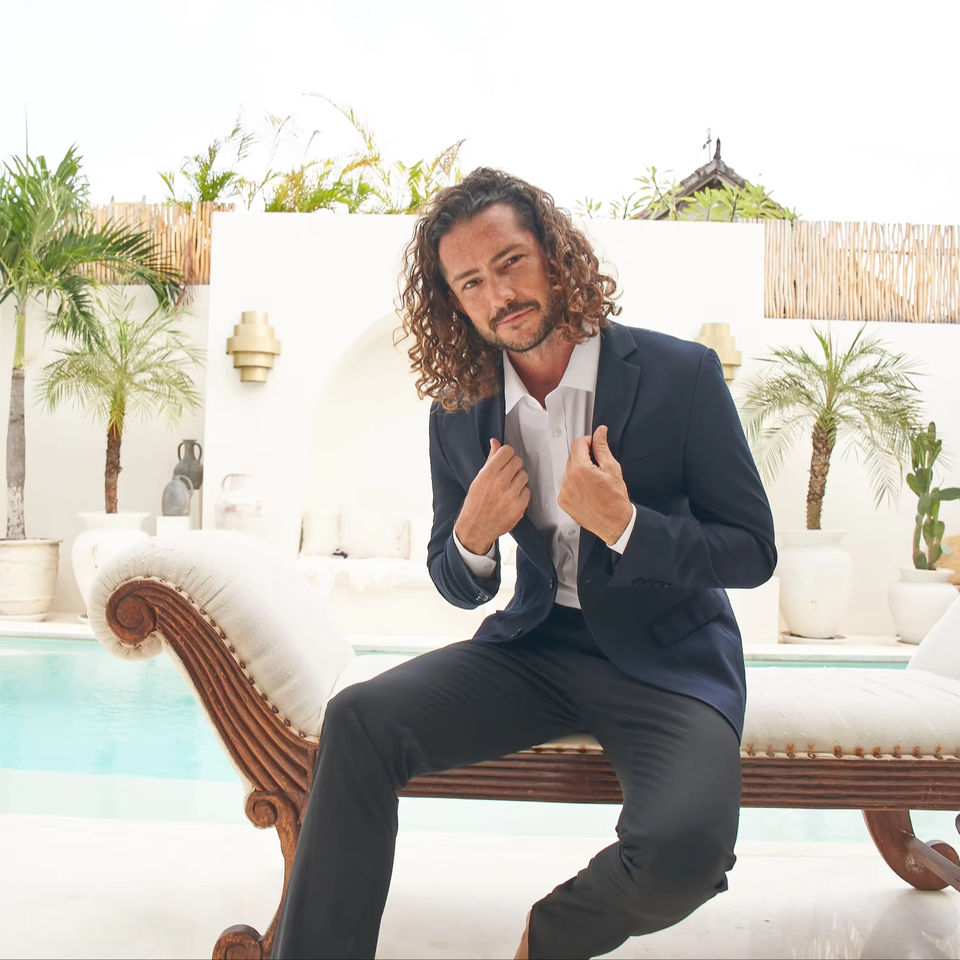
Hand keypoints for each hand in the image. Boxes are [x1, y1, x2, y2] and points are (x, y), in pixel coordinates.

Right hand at [455, 438, 529, 554]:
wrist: (476, 528)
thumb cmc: (475, 503)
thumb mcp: (479, 479)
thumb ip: (490, 460)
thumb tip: (495, 442)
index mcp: (488, 473)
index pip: (507, 451)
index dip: (506, 455)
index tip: (505, 460)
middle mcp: (500, 482)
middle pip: (518, 461)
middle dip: (513, 467)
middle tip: (506, 475)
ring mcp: (511, 495)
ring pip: (524, 476)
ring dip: (518, 480)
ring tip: (508, 488)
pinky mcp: (519, 506)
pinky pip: (527, 491)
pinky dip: (521, 494)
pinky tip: (511, 499)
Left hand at [558, 425, 632, 544]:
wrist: (614, 523)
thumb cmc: (615, 499)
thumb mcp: (612, 468)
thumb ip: (602, 447)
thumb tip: (600, 432)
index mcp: (580, 469)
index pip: (577, 443)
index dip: (588, 441)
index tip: (595, 445)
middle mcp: (568, 479)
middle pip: (573, 457)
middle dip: (585, 457)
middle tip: (598, 467)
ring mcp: (564, 491)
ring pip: (569, 471)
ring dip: (579, 471)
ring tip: (594, 482)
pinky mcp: (563, 501)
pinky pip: (566, 485)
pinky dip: (575, 484)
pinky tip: (587, 491)